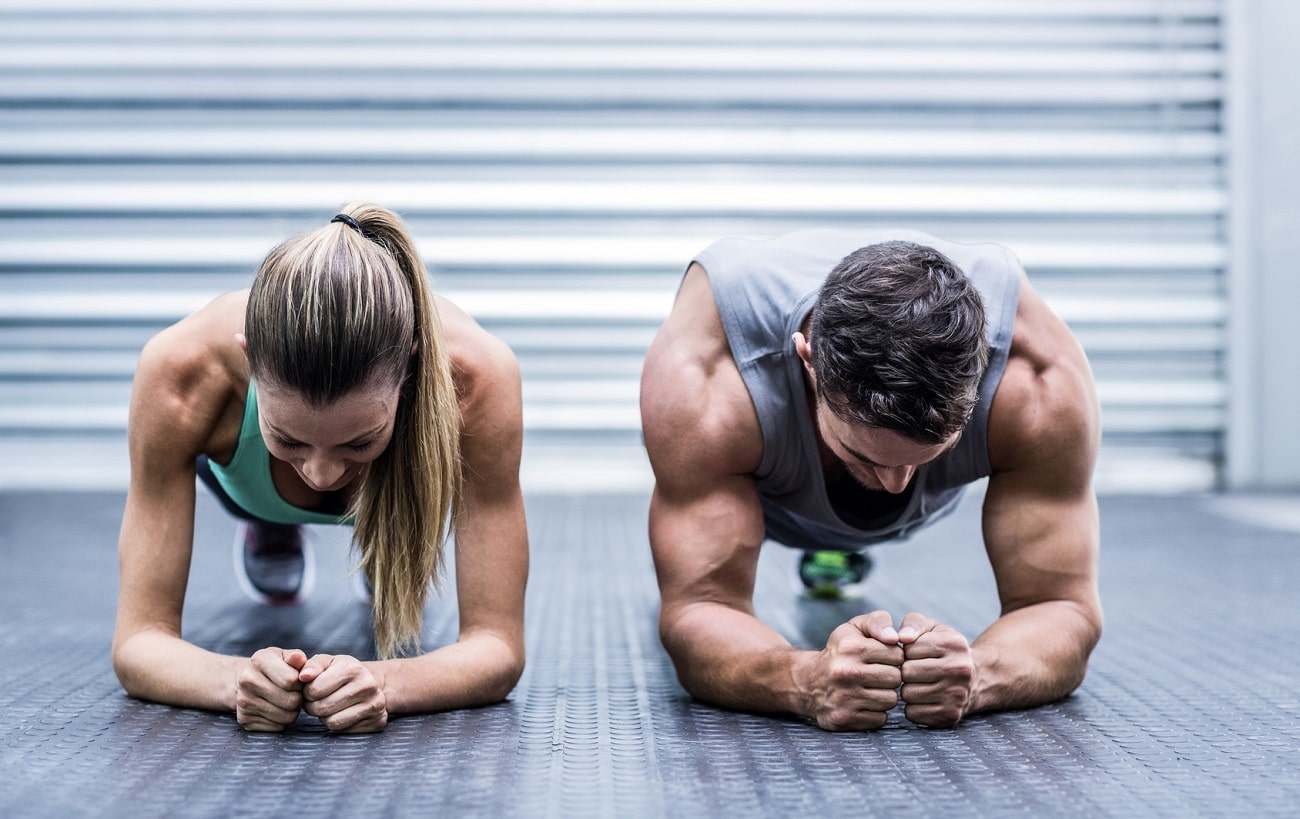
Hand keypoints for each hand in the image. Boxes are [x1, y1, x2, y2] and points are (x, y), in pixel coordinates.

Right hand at [235, 647, 306, 731]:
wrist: (246, 680)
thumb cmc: (273, 667)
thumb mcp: (284, 656)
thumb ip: (296, 657)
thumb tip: (299, 659)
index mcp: (259, 660)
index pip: (291, 680)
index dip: (301, 682)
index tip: (297, 680)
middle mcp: (247, 680)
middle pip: (291, 700)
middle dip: (299, 698)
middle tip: (295, 693)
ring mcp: (243, 701)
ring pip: (286, 717)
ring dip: (292, 711)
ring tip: (287, 700)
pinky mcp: (244, 719)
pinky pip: (277, 727)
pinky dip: (282, 721)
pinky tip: (277, 709)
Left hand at [299, 654, 387, 732]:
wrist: (370, 683)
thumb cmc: (341, 672)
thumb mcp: (327, 662)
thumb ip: (311, 665)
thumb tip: (303, 676)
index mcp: (353, 668)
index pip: (314, 690)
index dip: (307, 692)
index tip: (312, 689)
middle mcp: (368, 685)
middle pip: (322, 708)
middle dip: (313, 706)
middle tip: (317, 701)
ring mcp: (375, 704)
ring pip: (332, 722)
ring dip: (324, 717)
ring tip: (328, 706)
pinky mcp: (377, 721)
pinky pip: (344, 731)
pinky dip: (337, 724)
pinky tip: (341, 713)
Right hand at [803, 610, 903, 730]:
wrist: (806, 681)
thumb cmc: (839, 652)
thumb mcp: (854, 628)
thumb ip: (878, 621)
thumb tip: (896, 637)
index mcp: (851, 647)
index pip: (897, 655)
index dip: (893, 657)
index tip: (880, 658)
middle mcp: (846, 672)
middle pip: (896, 679)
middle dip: (890, 676)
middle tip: (876, 674)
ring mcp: (844, 698)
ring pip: (890, 700)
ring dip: (884, 695)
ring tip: (869, 688)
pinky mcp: (844, 718)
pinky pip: (880, 719)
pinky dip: (875, 712)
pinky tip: (862, 702)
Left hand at [897, 612, 975, 726]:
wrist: (974, 680)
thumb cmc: (944, 650)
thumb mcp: (932, 629)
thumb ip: (913, 624)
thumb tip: (900, 637)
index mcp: (954, 643)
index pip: (909, 649)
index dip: (907, 652)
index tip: (916, 654)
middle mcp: (960, 669)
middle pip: (907, 672)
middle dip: (905, 671)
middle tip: (915, 671)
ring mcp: (957, 694)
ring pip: (907, 694)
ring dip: (907, 689)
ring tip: (920, 684)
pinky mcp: (950, 715)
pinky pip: (912, 714)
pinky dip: (913, 707)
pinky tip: (924, 698)